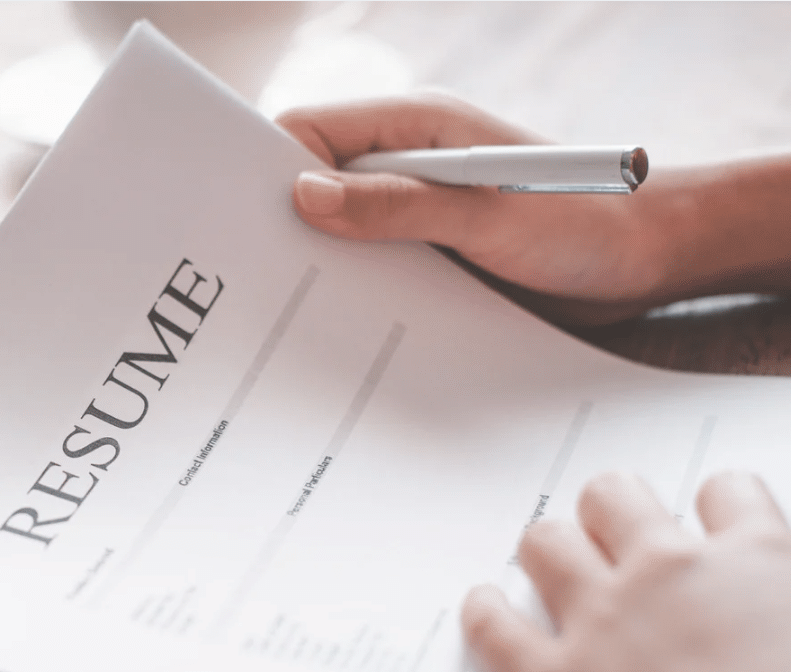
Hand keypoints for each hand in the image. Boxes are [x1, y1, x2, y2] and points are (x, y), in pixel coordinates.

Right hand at [276, 95, 672, 325]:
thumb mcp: (488, 214)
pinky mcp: (431, 253)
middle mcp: (408, 163)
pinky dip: (352, 291)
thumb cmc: (586, 221)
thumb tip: (303, 197)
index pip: (309, 131)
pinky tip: (339, 328)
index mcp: (414, 126)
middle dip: (280, 224)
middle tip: (249, 277)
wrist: (653, 262)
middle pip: (313, 183)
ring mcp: (417, 209)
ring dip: (319, 266)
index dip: (266, 168)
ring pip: (339, 231)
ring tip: (284, 312)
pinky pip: (371, 267)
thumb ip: (398, 206)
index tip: (235, 220)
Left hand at [462, 471, 790, 671]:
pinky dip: (484, 613)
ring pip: (545, 542)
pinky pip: (490, 623)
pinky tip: (488, 611)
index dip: (710, 510)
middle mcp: (672, 574)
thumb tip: (766, 608)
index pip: (725, 494)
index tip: (702, 525)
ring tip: (548, 572)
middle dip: (607, 515)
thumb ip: (776, 604)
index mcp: (759, 564)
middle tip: (607, 541)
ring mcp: (603, 621)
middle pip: (613, 497)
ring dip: (546, 554)